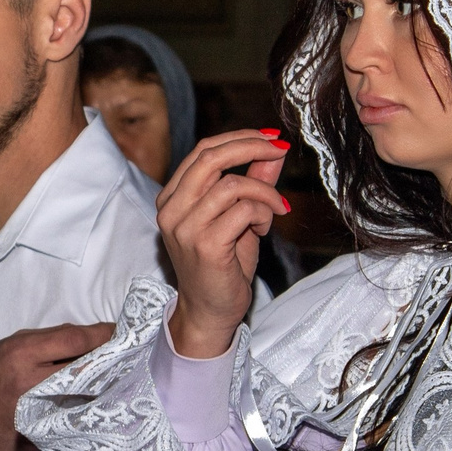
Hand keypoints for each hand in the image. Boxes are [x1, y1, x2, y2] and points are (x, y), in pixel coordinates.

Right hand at [159, 128, 289, 360]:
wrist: (210, 312)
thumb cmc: (223, 266)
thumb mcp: (239, 217)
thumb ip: (253, 182)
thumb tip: (274, 151)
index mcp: (172, 198)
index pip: (203, 151)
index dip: (239, 138)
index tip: (271, 138)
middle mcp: (171, 209)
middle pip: (211, 157)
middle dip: (251, 147)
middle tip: (280, 150)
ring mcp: (185, 228)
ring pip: (231, 184)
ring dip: (264, 192)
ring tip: (275, 209)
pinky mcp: (205, 245)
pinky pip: (242, 210)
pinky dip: (263, 213)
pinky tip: (265, 229)